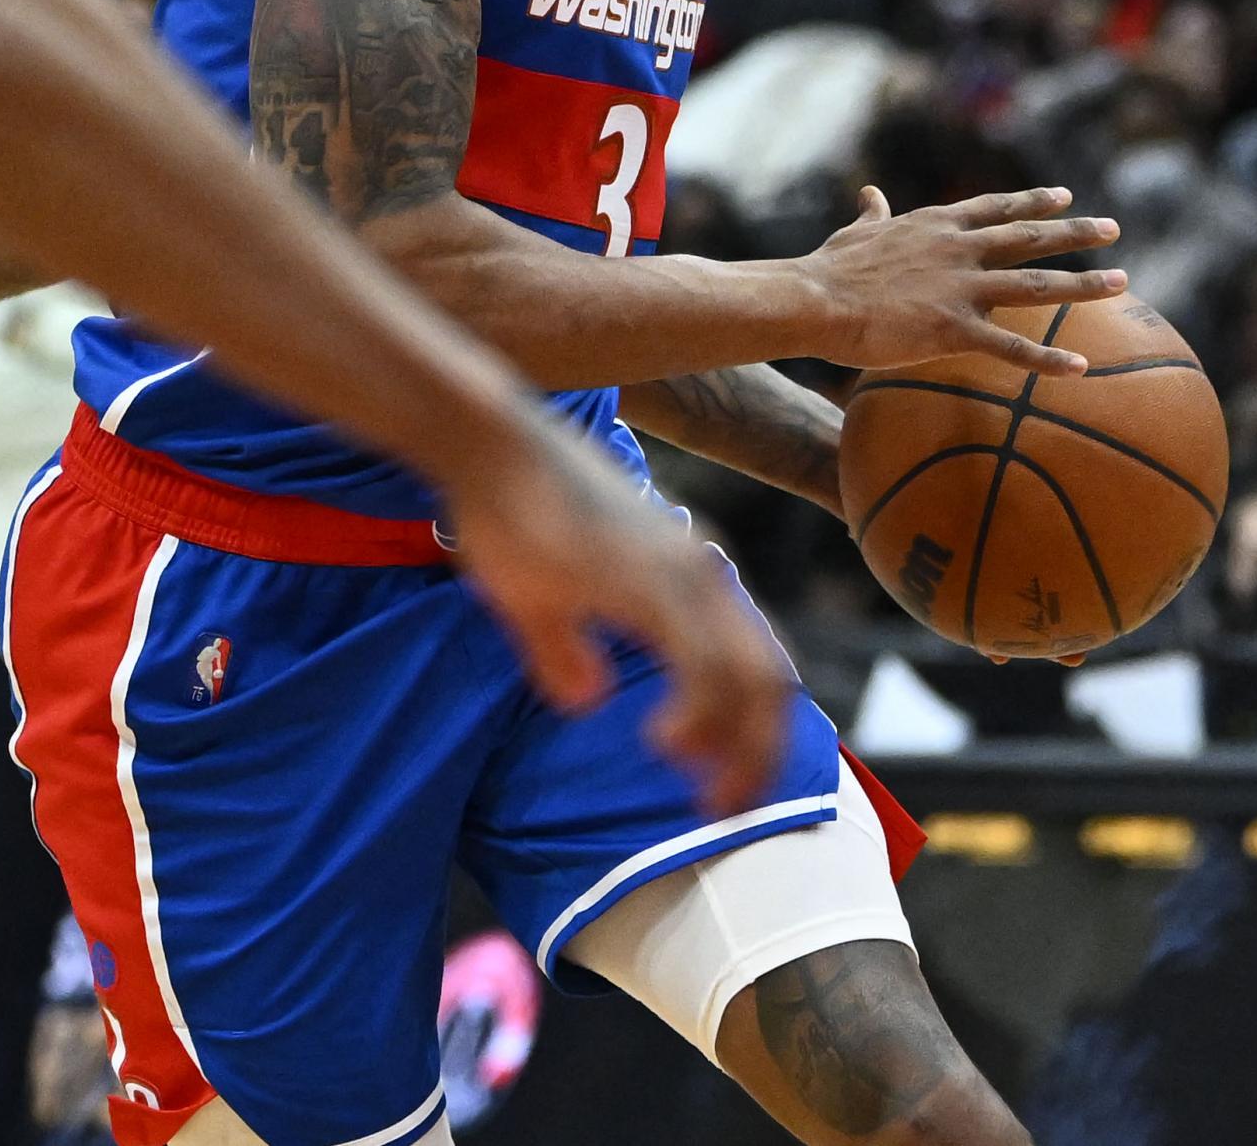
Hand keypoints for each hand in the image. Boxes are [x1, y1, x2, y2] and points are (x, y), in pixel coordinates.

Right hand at [443, 409, 791, 816]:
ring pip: (747, 678)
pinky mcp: (648, 578)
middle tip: (728, 810)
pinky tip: (667, 744)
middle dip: (758, 755)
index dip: (753, 734)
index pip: (754, 667)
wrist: (488, 447)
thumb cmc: (508, 514)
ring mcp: (679, 574)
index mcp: (685, 578)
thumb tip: (586, 699)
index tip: (727, 787)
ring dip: (739, 747)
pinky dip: (699, 713)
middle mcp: (699, 575)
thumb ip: (565, 651)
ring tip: (710, 797)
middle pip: (767, 682)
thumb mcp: (538, 599)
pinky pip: (700, 660)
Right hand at [800, 186, 1127, 376]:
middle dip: (1077, 233)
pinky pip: (1011, 348)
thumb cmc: (828, 269)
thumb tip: (870, 192)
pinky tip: (1081, 369)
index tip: (1065, 196)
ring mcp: (961, 288)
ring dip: (1083, 284)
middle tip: (1114, 230)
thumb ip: (873, 214)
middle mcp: (959, 249)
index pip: (996, 208)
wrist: (812, 298)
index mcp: (937, 226)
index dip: (1033, 202)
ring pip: (1036, 285)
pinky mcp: (953, 328)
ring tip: (1121, 282)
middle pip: (1031, 237)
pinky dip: (1048, 361)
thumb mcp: (858, 231)